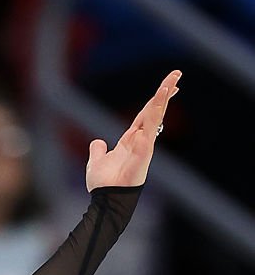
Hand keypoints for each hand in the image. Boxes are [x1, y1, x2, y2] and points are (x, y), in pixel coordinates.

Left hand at [86, 70, 179, 189]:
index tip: (169, 85)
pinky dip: (151, 124)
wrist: (106, 200)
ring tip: (170, 84)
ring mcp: (143, 148)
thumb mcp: (97, 161)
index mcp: (131, 140)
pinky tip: (157, 104)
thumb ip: (98, 150)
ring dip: (162, 102)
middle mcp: (141, 141)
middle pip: (155, 111)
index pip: (146, 114)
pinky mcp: (142, 157)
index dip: (156, 100)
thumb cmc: (104, 184)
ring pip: (155, 120)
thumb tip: (98, 142)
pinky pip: (147, 138)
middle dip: (165, 92)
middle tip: (177, 74)